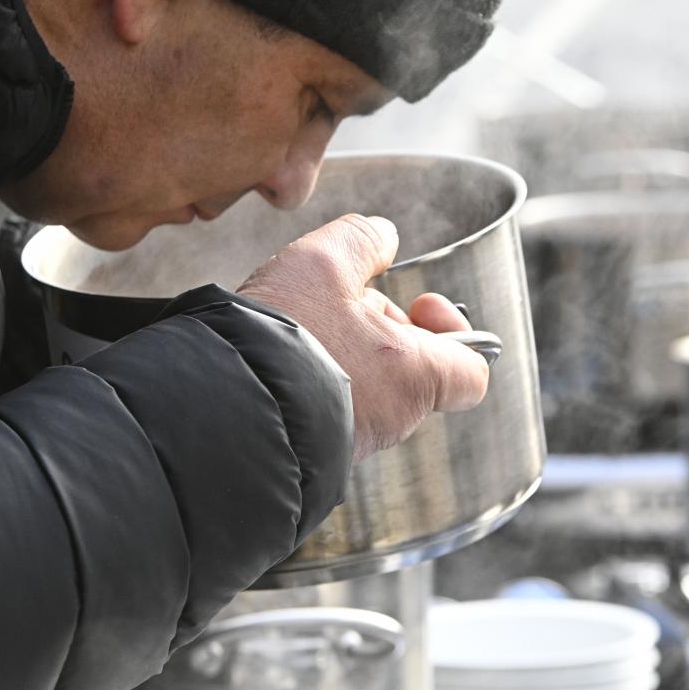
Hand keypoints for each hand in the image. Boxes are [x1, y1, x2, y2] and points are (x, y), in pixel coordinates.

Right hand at [237, 214, 490, 462]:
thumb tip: (383, 237)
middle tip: (342, 302)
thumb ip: (361, 240)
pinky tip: (281, 354)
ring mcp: (354, 442)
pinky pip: (333, 407)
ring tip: (302, 323)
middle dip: (383, 327)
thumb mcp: (321, 261)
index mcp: (415, 375)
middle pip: (413, 366)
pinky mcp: (316, 452)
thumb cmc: (279, 340)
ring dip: (347, 350)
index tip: (421, 302)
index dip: (456, 332)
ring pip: (371, 385)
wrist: (217, 410)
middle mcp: (393, 418)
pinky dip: (318, 377)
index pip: (472, 370)